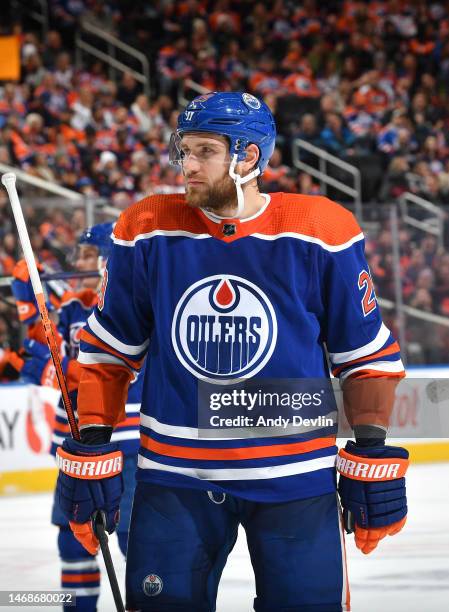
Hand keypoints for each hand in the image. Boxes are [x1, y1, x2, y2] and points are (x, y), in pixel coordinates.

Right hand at [56, 437, 122, 553]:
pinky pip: (73, 500)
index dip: (90, 542)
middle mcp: (68, 505)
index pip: (83, 534)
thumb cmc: (101, 471)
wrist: (87, 446)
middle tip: (100, 534)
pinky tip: (92, 501)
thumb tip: (108, 529)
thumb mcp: (112, 494)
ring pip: (75, 511)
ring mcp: (64, 494)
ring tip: (99, 517)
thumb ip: (110, 514)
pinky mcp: (64, 483)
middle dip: (89, 529)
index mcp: (78, 511)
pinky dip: (82, 504)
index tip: (97, 549)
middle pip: (78, 523)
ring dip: (86, 515)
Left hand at [337, 440, 408, 553]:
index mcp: (362, 505)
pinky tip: (391, 531)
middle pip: (377, 530)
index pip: (364, 529)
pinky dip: (396, 525)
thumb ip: (350, 507)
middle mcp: (377, 506)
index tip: (360, 546)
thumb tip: (350, 523)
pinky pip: (399, 515)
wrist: (371, 453)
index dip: (362, 539)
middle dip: (371, 540)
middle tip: (367, 547)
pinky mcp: (398, 496)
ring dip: (382, 534)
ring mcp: (389, 502)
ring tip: (377, 539)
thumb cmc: (354, 470)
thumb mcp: (347, 490)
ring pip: (388, 525)